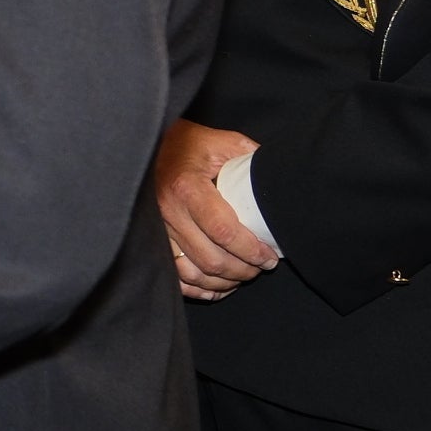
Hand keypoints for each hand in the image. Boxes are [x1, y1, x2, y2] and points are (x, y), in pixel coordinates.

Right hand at [155, 118, 275, 301]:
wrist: (147, 145)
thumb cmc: (188, 144)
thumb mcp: (224, 142)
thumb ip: (252, 159)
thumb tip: (283, 177)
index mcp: (186, 187)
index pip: (223, 231)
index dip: (250, 250)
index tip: (269, 255)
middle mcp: (168, 212)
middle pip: (210, 259)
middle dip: (243, 270)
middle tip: (263, 266)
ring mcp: (157, 230)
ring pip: (193, 273)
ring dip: (223, 281)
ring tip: (244, 275)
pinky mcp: (153, 241)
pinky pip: (175, 276)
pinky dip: (199, 288)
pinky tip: (218, 286)